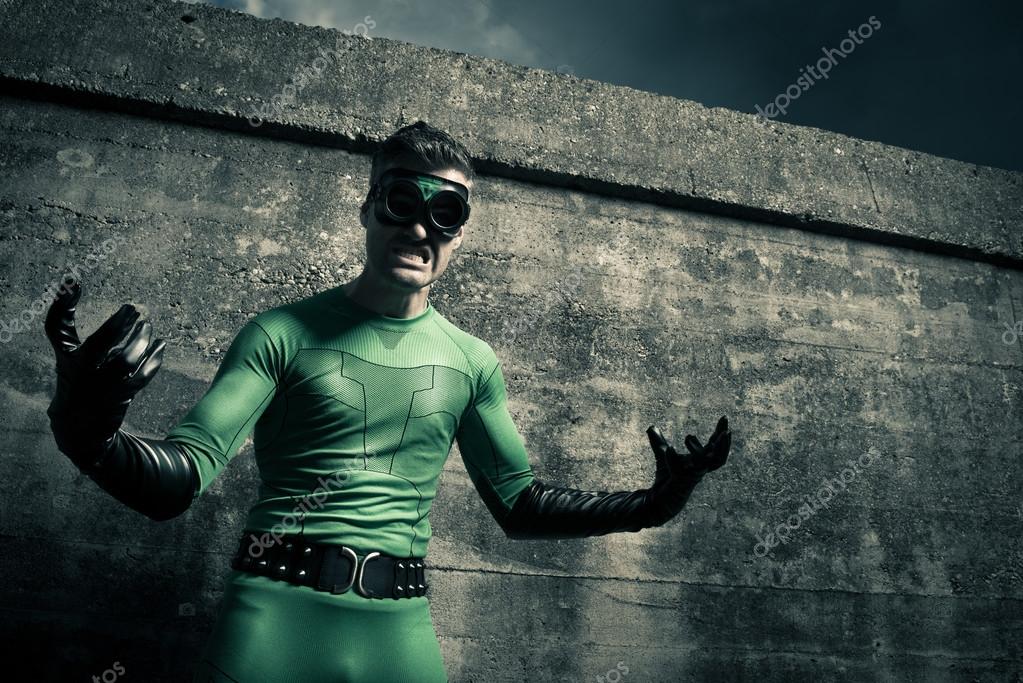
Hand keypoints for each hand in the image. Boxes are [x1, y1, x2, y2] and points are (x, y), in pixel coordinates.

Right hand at [44, 281, 165, 466]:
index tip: (74, 284)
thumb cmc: (75, 380)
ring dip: (141, 341)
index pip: (59, 328)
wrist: (78, 428)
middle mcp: (82, 372)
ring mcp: (103, 386)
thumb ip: (77, 328)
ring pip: (126, 360)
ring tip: (149, 327)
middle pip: (101, 344)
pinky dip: (155, 359)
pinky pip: (142, 376)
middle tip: (136, 310)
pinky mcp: (122, 397)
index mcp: (66, 359)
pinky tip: (162, 346)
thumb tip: (83, 288)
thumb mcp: (69, 356)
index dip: (65, 305)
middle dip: (120, 325)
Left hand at [643, 416, 731, 524]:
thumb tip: (651, 427)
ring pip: (702, 465)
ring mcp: (691, 478)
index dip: (720, 433)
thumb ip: (659, 442)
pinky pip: (678, 470)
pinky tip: (669, 449)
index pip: (714, 446)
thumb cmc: (666, 478)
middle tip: (727, 431)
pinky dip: (672, 459)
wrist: (657, 500)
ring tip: (689, 436)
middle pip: (719, 460)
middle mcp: (700, 471)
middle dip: (724, 445)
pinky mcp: (679, 484)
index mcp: (700, 462)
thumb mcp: (663, 455)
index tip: (725, 417)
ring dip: (698, 451)